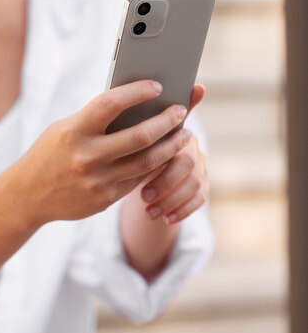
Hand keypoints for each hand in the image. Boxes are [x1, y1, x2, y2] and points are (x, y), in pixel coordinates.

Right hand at [17, 80, 192, 226]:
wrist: (26, 196)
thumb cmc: (50, 154)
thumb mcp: (65, 130)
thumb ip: (95, 120)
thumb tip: (137, 103)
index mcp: (74, 131)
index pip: (111, 104)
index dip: (137, 92)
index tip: (157, 86)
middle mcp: (86, 157)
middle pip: (139, 136)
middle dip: (167, 121)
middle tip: (181, 111)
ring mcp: (97, 181)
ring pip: (147, 162)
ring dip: (171, 146)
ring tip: (184, 135)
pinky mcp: (104, 200)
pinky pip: (138, 180)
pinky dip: (155, 166)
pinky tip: (166, 155)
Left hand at [139, 84, 209, 223]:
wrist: (147, 166)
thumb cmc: (132, 146)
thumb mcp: (130, 135)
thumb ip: (133, 124)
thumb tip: (131, 113)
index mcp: (177, 130)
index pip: (178, 139)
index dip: (163, 155)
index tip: (142, 170)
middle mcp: (194, 145)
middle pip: (187, 162)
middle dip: (165, 182)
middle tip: (144, 196)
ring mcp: (202, 166)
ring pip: (195, 184)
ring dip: (172, 199)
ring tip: (150, 211)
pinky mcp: (203, 186)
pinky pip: (200, 198)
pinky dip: (183, 210)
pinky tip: (166, 219)